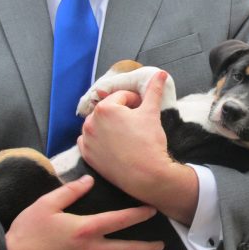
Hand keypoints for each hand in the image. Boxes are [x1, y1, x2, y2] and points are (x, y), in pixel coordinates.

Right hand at [5, 175, 163, 249]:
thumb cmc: (29, 231)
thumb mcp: (46, 204)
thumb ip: (70, 191)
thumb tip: (89, 180)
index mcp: (85, 229)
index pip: (119, 220)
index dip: (137, 214)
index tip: (151, 209)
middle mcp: (91, 249)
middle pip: (125, 249)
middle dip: (144, 247)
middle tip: (160, 244)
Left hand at [78, 72, 197, 225]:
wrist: (146, 175)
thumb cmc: (149, 143)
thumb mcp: (152, 113)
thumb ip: (154, 90)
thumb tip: (161, 74)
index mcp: (105, 108)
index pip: (122, 97)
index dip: (135, 102)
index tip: (143, 111)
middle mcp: (91, 122)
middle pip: (108, 110)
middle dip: (121, 113)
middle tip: (136, 124)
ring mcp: (87, 140)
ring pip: (98, 125)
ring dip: (109, 126)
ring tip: (125, 135)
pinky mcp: (87, 156)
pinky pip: (90, 142)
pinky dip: (99, 141)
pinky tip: (114, 145)